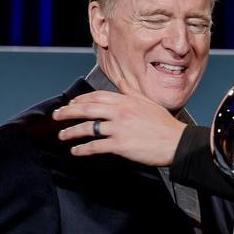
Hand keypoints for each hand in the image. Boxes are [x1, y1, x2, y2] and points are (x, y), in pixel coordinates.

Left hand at [52, 76, 185, 165]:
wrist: (177, 142)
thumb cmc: (166, 125)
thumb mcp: (148, 103)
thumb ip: (132, 92)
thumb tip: (121, 81)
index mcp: (127, 100)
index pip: (97, 96)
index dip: (81, 100)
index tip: (72, 104)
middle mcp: (120, 112)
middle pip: (87, 109)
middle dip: (68, 112)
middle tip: (56, 116)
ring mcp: (119, 128)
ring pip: (88, 127)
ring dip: (71, 131)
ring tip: (62, 135)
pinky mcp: (120, 145)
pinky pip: (95, 146)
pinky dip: (83, 149)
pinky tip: (75, 151)